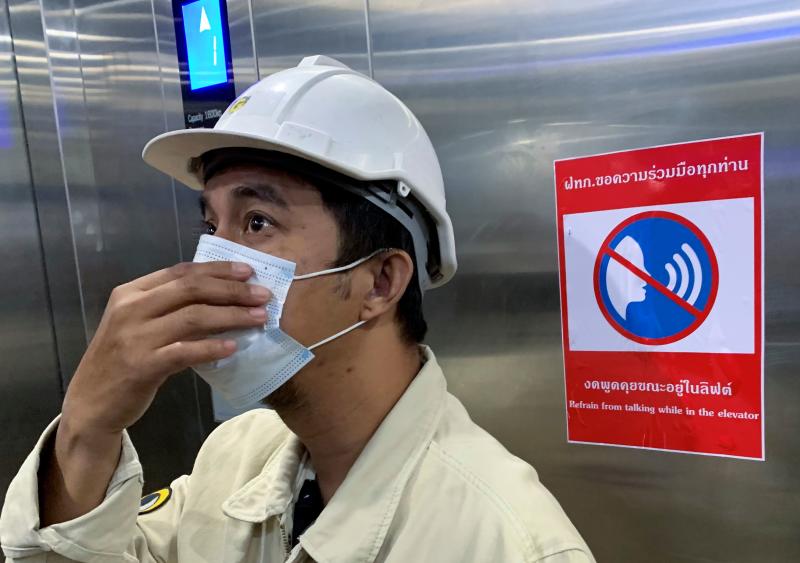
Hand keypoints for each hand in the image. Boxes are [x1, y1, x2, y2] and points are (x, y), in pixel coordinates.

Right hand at [61, 261, 269, 435]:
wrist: (90, 403)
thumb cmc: (122, 360)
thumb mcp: (138, 324)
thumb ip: (168, 307)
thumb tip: (219, 295)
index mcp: (131, 292)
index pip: (181, 272)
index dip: (217, 270)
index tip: (247, 271)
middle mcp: (131, 309)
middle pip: (191, 289)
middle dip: (232, 290)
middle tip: (263, 295)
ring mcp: (135, 338)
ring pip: (193, 317)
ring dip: (232, 315)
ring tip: (259, 317)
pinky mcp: (142, 366)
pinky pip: (185, 352)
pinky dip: (212, 347)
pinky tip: (234, 347)